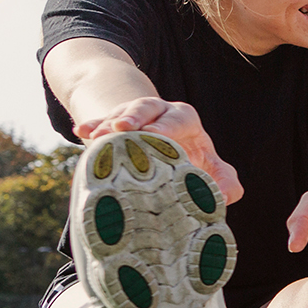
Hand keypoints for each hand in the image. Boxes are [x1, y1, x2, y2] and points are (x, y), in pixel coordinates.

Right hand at [74, 97, 241, 202]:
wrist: (166, 146)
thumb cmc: (193, 160)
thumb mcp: (212, 168)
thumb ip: (226, 182)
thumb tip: (224, 200)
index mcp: (185, 119)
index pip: (178, 119)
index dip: (167, 126)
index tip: (157, 135)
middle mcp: (159, 111)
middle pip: (146, 108)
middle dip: (135, 117)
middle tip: (123, 127)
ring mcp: (133, 114)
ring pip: (120, 113)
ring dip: (108, 124)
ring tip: (96, 136)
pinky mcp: (112, 121)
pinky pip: (101, 120)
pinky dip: (92, 125)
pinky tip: (81, 131)